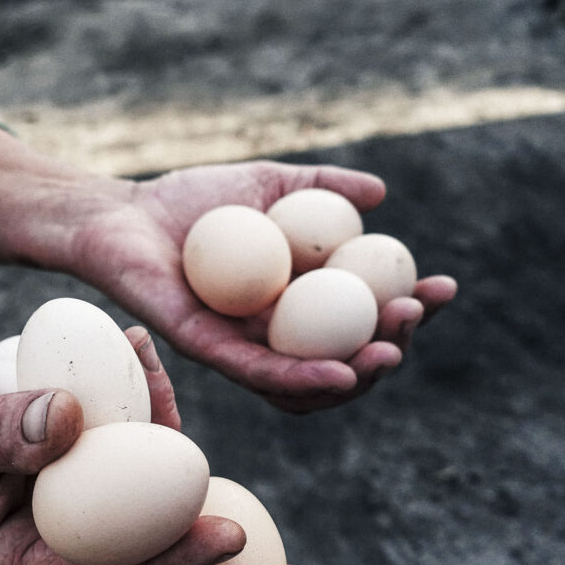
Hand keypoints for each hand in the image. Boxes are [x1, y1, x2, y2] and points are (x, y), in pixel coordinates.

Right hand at [0, 327, 314, 564]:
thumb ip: (2, 426)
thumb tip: (73, 418)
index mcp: (17, 558)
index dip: (168, 560)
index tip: (232, 537)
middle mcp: (56, 543)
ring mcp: (74, 512)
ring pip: (156, 520)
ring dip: (206, 502)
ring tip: (260, 501)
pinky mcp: (86, 472)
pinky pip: (137, 458)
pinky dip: (154, 420)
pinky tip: (158, 371)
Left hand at [67, 161, 456, 411]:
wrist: (121, 214)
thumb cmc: (191, 200)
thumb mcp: (268, 184)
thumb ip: (321, 186)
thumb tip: (379, 196)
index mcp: (295, 302)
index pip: (362, 315)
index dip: (408, 308)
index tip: (442, 288)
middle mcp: (273, 333)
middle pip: (345, 357)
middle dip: (390, 347)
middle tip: (411, 320)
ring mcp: (241, 347)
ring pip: (309, 380)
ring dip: (357, 374)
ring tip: (388, 352)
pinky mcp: (207, 351)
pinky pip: (260, 374)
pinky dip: (302, 377)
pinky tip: (341, 372)